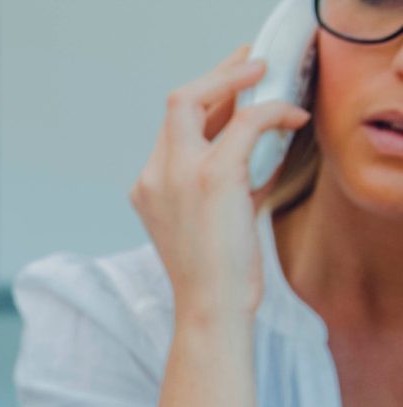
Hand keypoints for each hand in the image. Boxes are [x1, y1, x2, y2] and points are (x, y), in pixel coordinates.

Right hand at [130, 48, 310, 326]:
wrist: (210, 307)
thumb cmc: (215, 275)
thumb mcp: (213, 218)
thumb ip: (225, 179)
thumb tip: (258, 145)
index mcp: (148, 188)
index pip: (171, 129)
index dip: (203, 101)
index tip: (228, 90)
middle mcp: (154, 176)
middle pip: (176, 103)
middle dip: (215, 77)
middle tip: (246, 66)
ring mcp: (177, 174)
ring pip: (197, 100)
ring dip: (236, 82)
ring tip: (267, 79)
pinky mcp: (211, 177)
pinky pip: (244, 123)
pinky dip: (272, 113)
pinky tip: (292, 119)